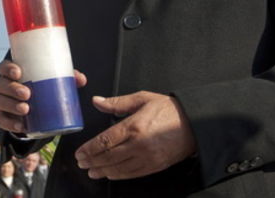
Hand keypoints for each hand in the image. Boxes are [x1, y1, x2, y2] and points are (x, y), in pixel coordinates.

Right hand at [0, 60, 86, 133]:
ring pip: (0, 102)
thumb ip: (66, 77)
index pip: (4, 68)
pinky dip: (10, 124)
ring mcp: (2, 102)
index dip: (8, 69)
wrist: (32, 110)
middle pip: (1, 85)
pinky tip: (21, 126)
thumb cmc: (40, 87)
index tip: (18, 72)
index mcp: (12, 74)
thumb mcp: (51, 80)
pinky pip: (2, 121)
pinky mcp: (4, 118)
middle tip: (27, 93)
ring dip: (11, 105)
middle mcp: (3, 87)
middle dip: (12, 89)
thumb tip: (81, 79)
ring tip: (26, 109)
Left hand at [75, 91, 196, 179]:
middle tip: (81, 163)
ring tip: (91, 171)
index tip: (80, 153)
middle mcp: (139, 144)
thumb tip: (97, 101)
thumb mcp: (142, 99)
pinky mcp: (155, 166)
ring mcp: (147, 157)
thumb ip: (117, 102)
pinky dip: (118, 175)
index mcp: (134, 126)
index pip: (104, 141)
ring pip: (119, 168)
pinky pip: (132, 174)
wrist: (194, 123)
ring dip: (102, 171)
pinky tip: (110, 174)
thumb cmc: (169, 110)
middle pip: (108, 157)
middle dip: (92, 161)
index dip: (89, 149)